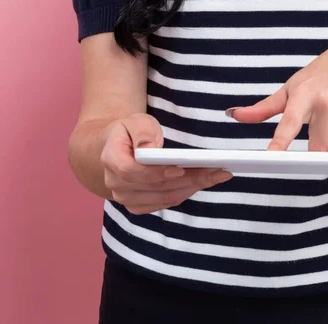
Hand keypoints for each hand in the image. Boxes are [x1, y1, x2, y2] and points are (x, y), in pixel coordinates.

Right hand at [100, 113, 232, 214]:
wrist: (118, 148)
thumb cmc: (130, 132)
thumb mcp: (135, 121)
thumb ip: (142, 132)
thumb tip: (151, 148)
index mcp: (110, 159)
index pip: (132, 172)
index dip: (157, 173)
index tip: (181, 168)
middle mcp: (115, 183)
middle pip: (155, 187)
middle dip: (189, 179)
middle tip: (216, 170)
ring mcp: (126, 198)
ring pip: (164, 197)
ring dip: (192, 187)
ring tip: (217, 175)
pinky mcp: (138, 206)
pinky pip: (166, 202)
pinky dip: (186, 192)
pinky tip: (203, 182)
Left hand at [229, 42, 327, 151]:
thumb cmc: (319, 77)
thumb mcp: (292, 88)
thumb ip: (264, 108)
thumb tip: (234, 115)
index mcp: (303, 92)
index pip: (289, 122)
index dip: (280, 141)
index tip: (272, 157)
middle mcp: (326, 95)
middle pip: (318, 146)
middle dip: (318, 143)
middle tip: (320, 122)